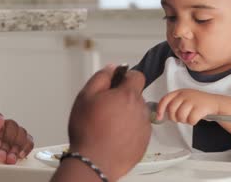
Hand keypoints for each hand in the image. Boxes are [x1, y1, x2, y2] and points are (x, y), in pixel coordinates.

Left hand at [0, 112, 33, 163]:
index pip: (0, 119)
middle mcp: (1, 128)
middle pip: (13, 126)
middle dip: (7, 144)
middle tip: (0, 155)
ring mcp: (11, 136)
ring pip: (22, 133)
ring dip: (16, 148)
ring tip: (8, 159)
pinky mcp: (19, 145)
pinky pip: (29, 141)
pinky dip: (25, 148)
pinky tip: (19, 155)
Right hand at [67, 65, 150, 180]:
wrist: (94, 162)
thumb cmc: (88, 131)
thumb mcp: (86, 96)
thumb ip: (101, 77)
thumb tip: (111, 69)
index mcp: (128, 95)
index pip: (137, 75)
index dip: (126, 76)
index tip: (117, 82)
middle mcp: (140, 109)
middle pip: (136, 95)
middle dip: (123, 97)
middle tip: (106, 107)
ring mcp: (144, 126)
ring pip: (138, 112)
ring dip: (127, 113)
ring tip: (109, 124)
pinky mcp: (144, 142)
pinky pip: (139, 129)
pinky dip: (129, 129)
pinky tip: (114, 135)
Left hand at [157, 89, 220, 124]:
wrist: (215, 102)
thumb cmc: (198, 103)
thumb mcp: (185, 98)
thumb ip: (174, 103)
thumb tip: (162, 113)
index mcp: (180, 92)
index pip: (165, 99)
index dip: (160, 109)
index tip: (159, 117)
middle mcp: (185, 94)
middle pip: (172, 110)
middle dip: (174, 118)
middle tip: (180, 119)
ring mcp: (192, 100)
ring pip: (181, 116)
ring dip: (184, 120)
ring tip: (189, 117)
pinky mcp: (200, 107)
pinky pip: (191, 120)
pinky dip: (192, 122)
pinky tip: (196, 118)